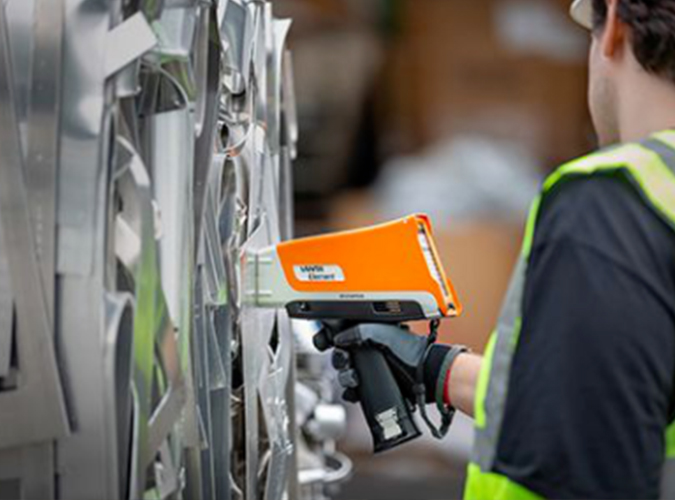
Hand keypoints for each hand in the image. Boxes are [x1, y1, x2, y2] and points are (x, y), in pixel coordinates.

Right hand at [314, 323, 454, 407]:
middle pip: (341, 354)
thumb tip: (341, 338)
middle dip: (339, 359)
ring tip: (354, 378)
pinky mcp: (373, 385)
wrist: (427, 376)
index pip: (343, 332)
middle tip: (346, 361)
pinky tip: (355, 391)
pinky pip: (354, 390)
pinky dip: (351, 392)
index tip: (325, 341)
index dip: (330, 336)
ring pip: (346, 373)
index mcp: (370, 332)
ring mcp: (371, 368)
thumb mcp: (386, 334)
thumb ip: (362, 331)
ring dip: (345, 377)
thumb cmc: (414, 351)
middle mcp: (369, 349)